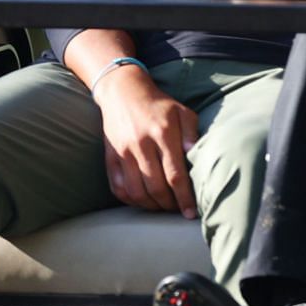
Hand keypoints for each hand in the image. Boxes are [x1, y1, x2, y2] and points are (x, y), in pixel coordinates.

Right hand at [94, 67, 199, 217]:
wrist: (123, 92)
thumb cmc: (160, 106)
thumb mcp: (183, 113)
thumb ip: (192, 135)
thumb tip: (196, 157)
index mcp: (163, 133)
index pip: (175, 175)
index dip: (185, 198)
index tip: (191, 213)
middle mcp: (141, 144)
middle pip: (156, 188)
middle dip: (170, 205)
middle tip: (178, 210)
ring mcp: (123, 152)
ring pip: (137, 192)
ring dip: (151, 206)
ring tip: (163, 207)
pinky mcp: (109, 157)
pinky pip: (118, 188)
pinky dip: (131, 200)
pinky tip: (144, 201)